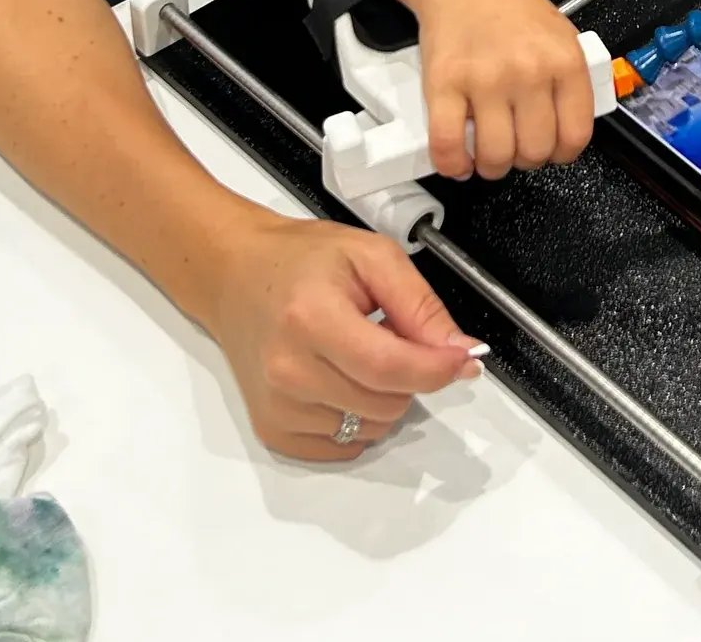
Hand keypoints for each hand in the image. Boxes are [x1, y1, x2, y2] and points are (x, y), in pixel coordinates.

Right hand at [211, 209, 484, 461]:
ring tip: (356, 351)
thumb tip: (460, 351)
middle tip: (387, 333)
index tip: (463, 360)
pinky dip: (357, 418)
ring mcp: (277, 406)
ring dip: (383, 396)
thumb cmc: (301, 261)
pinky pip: (343, 445)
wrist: (237, 275)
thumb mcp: (371, 256)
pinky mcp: (272, 429)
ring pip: (371, 427)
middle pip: (386, 402)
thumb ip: (420, 304)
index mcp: (311, 319)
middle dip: (409, 373)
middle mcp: (288, 370)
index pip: (389, 367)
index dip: (436, 368)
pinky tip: (339, 378)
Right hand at [405, 0, 595, 177]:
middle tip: (515, 147)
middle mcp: (528, 71)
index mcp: (563, 60)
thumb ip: (570, 80)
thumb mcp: (559, 34)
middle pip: (535, 152)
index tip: (550, 150)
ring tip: (486, 153)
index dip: (561, 153)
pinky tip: (458, 159)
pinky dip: (452, 164)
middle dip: (524, 159)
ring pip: (495, 157)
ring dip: (491, 166)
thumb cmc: (508, 7)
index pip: (575, 135)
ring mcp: (485, 79)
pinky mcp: (444, 84)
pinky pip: (448, 145)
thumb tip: (568, 129)